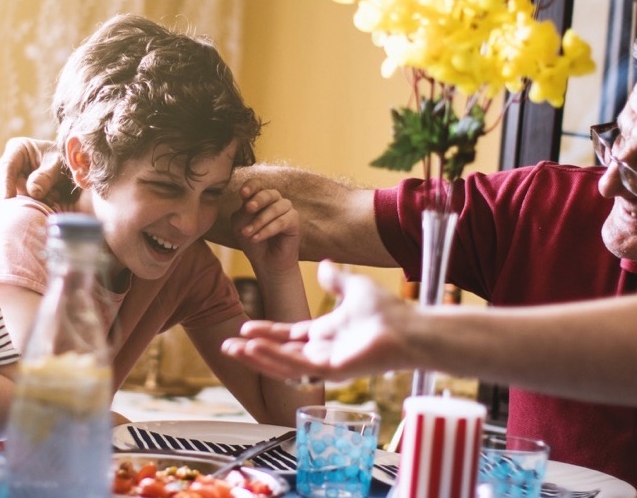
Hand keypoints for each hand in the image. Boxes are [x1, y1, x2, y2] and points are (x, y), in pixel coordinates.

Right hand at [0, 137, 61, 199]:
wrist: (74, 166)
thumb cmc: (65, 158)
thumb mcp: (58, 164)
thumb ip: (46, 177)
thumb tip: (33, 192)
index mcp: (18, 148)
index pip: (7, 166)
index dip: (6, 182)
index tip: (9, 197)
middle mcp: (13, 163)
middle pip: (12, 183)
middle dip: (27, 194)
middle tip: (48, 198)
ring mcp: (17, 177)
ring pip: (19, 194)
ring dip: (36, 199)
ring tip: (54, 196)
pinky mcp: (23, 189)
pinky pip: (26, 199)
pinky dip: (38, 201)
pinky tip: (52, 199)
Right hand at [221, 261, 417, 380]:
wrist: (408, 327)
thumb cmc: (388, 312)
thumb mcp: (353, 287)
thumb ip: (336, 280)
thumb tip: (325, 265)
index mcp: (326, 334)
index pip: (287, 335)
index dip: (265, 331)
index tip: (244, 325)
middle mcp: (322, 351)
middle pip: (279, 353)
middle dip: (252, 350)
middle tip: (227, 344)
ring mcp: (325, 364)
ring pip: (282, 364)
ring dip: (257, 357)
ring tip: (233, 348)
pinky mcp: (330, 371)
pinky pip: (296, 367)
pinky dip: (273, 358)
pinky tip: (255, 348)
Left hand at [230, 182, 300, 274]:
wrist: (266, 261)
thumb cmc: (252, 240)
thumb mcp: (241, 225)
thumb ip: (244, 212)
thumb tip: (248, 203)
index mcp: (260, 197)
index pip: (257, 184)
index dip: (251, 186)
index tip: (242, 193)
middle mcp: (275, 201)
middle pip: (268, 193)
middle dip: (257, 200)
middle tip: (248, 209)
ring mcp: (286, 210)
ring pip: (274, 208)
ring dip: (259, 221)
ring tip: (247, 234)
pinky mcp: (295, 221)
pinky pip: (282, 222)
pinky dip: (267, 230)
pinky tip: (256, 238)